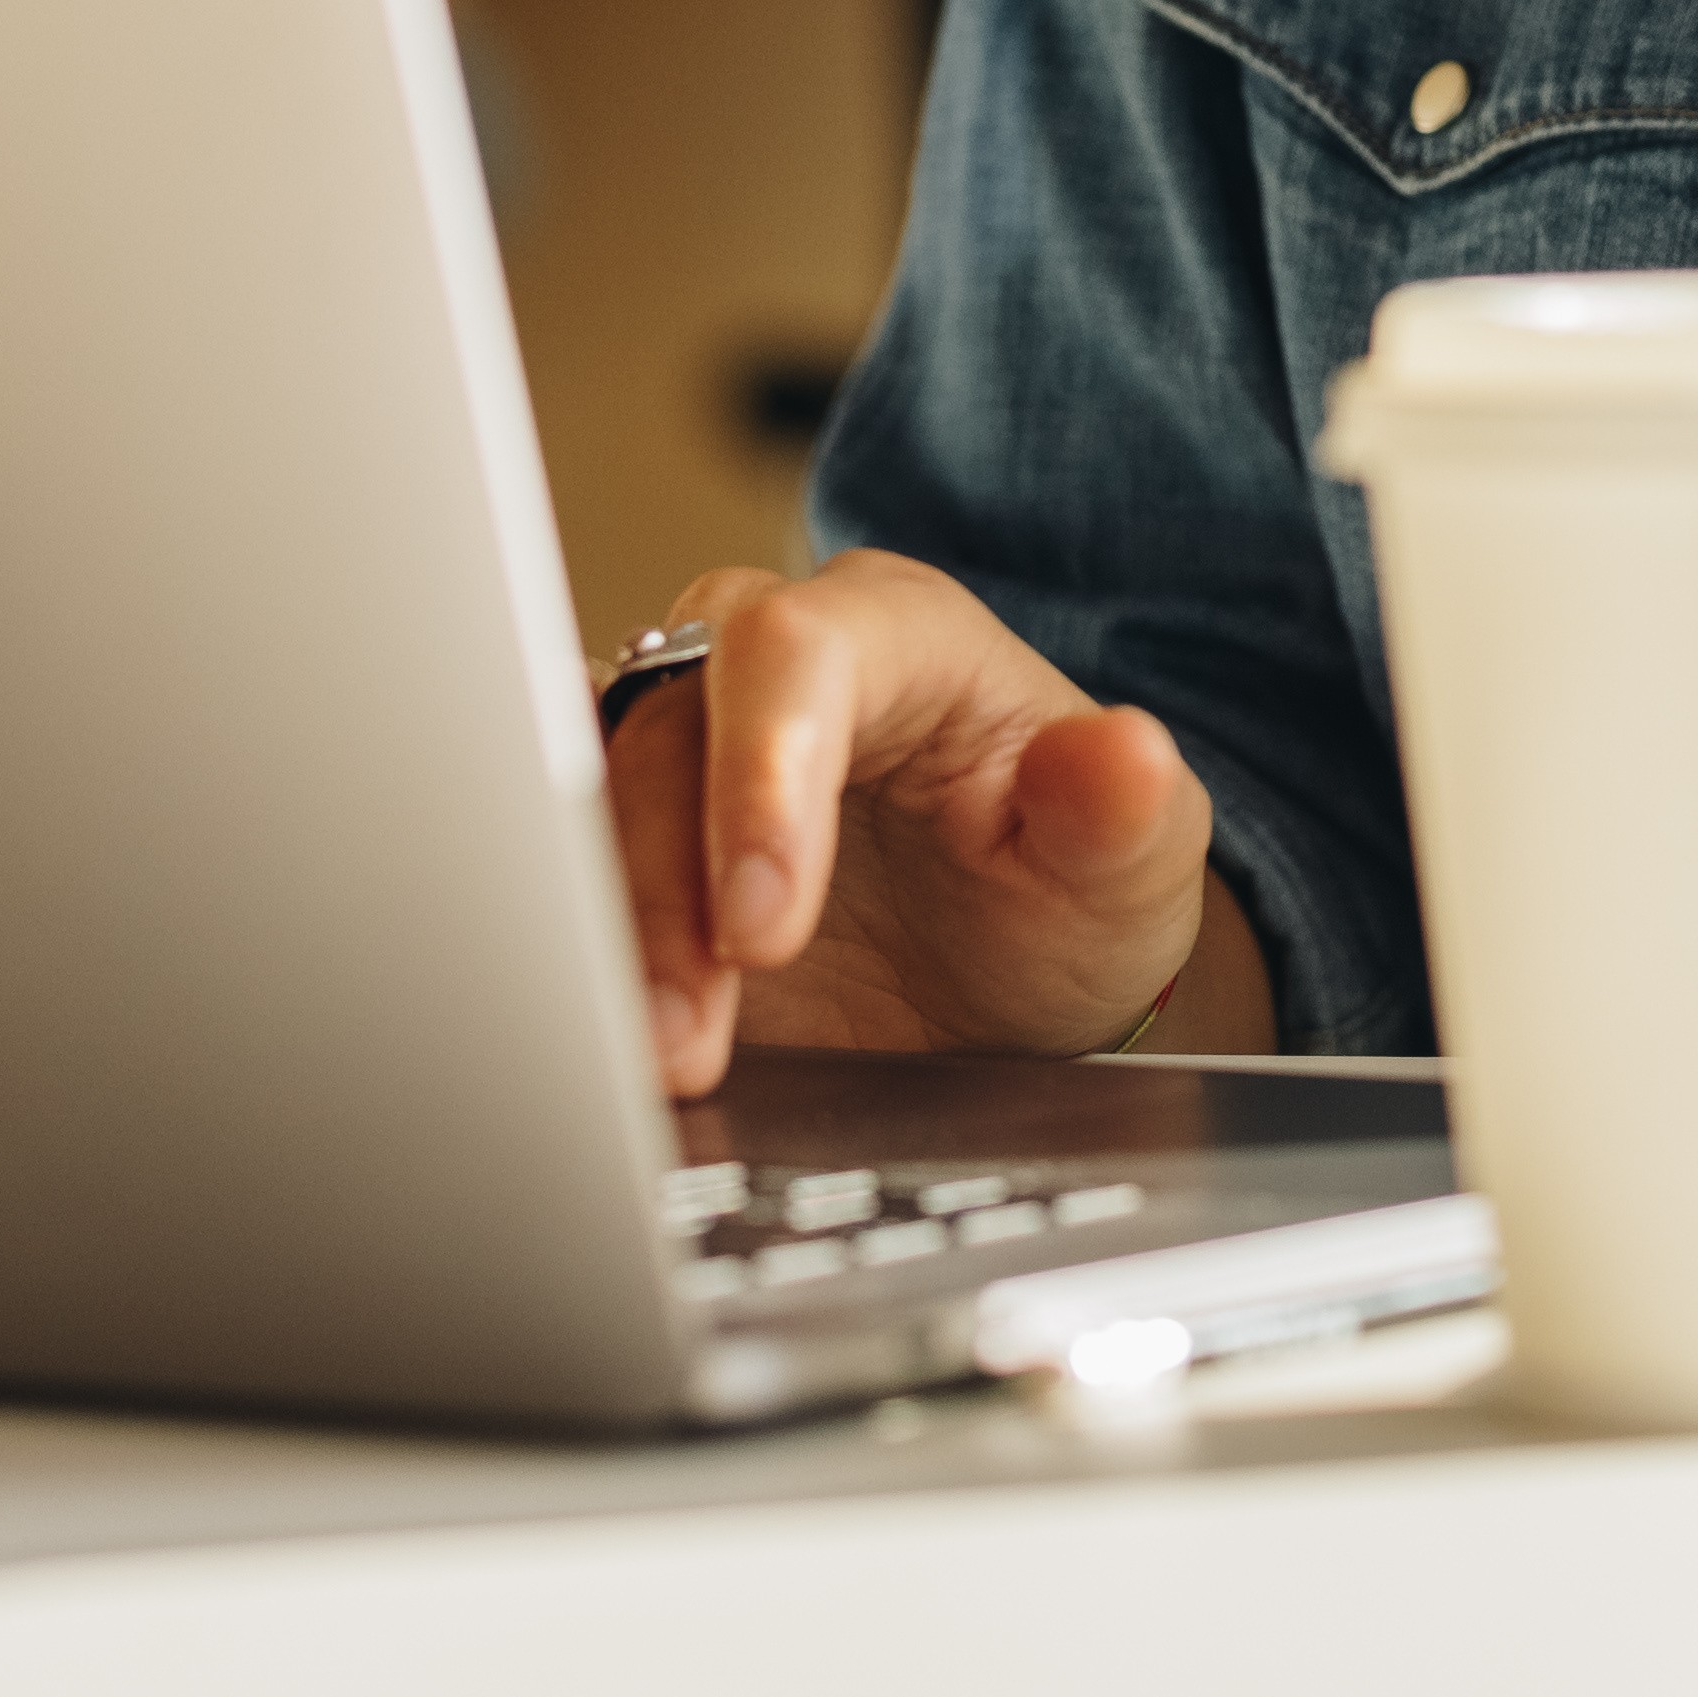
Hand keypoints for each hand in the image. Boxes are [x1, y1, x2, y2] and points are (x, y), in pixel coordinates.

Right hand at [606, 548, 1244, 1095]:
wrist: (1013, 987)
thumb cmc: (1069, 890)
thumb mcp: (1131, 868)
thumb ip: (1127, 811)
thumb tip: (1123, 753)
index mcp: (899, 637)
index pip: (796, 651)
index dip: (761, 774)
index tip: (763, 926)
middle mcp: (773, 674)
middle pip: (668, 729)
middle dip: (668, 889)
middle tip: (692, 1033)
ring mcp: (690, 755)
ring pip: (595, 800)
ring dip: (611, 935)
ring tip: (659, 1059)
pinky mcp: (637, 843)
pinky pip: (566, 864)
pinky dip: (574, 949)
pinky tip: (599, 1035)